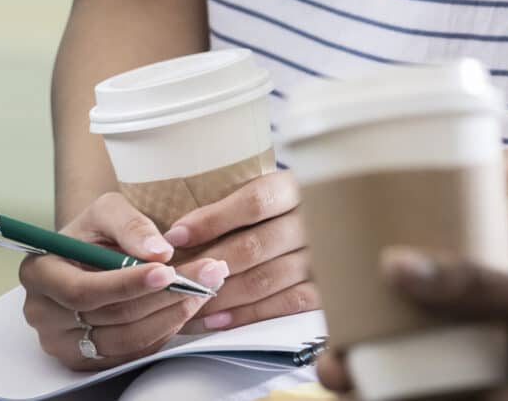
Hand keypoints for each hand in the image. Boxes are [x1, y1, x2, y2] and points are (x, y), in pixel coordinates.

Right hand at [17, 191, 230, 371]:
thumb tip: (159, 251)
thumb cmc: (93, 232)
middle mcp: (43, 313)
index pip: (84, 290)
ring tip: (201, 290)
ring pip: (125, 340)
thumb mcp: (106, 211)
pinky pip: (131, 354)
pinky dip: (161, 332)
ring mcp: (62, 343)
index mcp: (38, 273)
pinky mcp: (85, 361)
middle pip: (110, 317)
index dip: (127, 284)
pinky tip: (181, 309)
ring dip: (169, 316)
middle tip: (204, 276)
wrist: (86, 255)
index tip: (168, 270)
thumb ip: (130, 224)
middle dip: (162, 297)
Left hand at [158, 168, 312, 331]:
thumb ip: (231, 199)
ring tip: (188, 301)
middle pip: (255, 245)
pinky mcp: (327, 291)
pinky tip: (218, 318)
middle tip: (173, 277)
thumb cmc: (279, 209)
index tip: (175, 236)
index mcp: (295, 188)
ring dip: (222, 294)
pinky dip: (248, 314)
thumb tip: (177, 227)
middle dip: (208, 264)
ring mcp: (323, 259)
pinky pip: (286, 305)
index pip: (254, 202)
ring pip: (266, 279)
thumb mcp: (263, 190)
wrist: (334, 225)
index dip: (212, 219)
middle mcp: (312, 222)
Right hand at [313, 252, 507, 393]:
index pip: (424, 308)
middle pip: (409, 357)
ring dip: (375, 387)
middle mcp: (491, 358)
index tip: (336, 300)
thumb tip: (393, 264)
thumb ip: (479, 281)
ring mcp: (498, 392)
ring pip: (421, 391)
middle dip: (361, 359)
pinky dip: (409, 400)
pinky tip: (379, 396)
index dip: (375, 306)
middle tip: (331, 361)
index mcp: (497, 316)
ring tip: (342, 378)